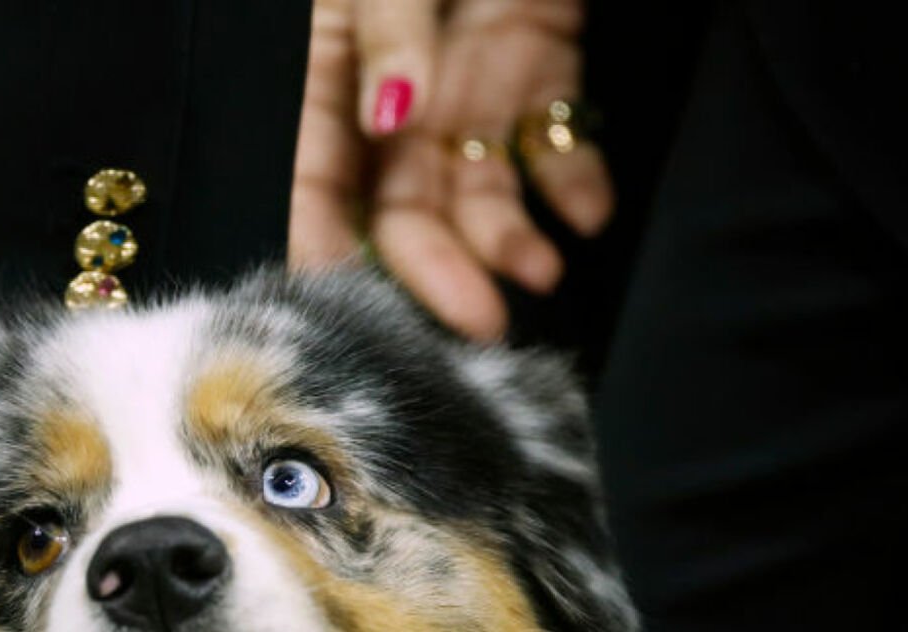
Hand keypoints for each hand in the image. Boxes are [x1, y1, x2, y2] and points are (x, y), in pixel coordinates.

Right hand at [289, 0, 610, 340]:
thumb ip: (388, 34)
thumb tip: (389, 115)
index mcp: (335, 70)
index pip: (317, 181)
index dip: (325, 248)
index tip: (344, 312)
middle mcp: (400, 99)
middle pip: (405, 207)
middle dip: (437, 270)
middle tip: (476, 322)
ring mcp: (470, 87)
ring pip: (479, 190)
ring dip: (508, 241)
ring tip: (543, 272)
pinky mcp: (540, 64)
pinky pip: (554, 140)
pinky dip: (575, 182)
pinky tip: (589, 215)